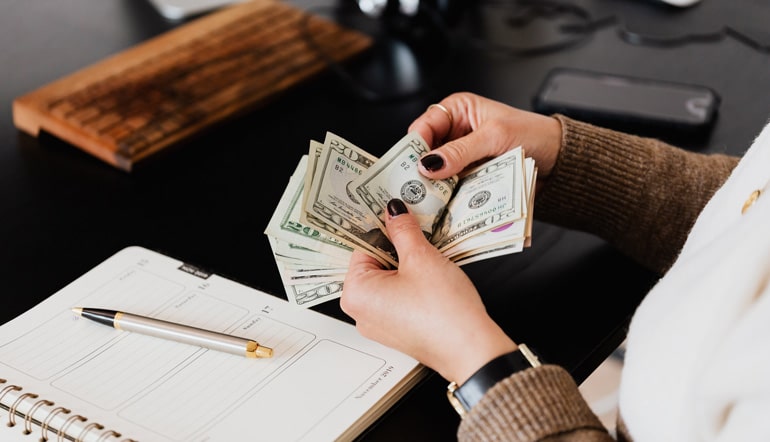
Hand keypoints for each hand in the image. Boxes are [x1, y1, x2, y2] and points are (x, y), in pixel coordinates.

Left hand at [341, 199, 516, 384]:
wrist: (471, 349)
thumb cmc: (444, 312)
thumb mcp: (421, 258)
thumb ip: (403, 230)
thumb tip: (394, 212)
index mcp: (355, 293)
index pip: (361, 246)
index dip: (383, 229)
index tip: (397, 216)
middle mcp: (361, 312)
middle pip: (374, 264)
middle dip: (397, 248)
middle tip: (419, 236)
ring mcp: (379, 324)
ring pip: (389, 280)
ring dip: (407, 266)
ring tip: (429, 260)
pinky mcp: (398, 330)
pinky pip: (399, 297)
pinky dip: (413, 284)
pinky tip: (432, 280)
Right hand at [409, 92, 561, 186]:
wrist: (559, 158)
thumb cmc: (533, 134)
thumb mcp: (493, 137)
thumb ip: (460, 150)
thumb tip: (429, 163)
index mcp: (458, 110)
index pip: (424, 126)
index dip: (415, 145)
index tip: (411, 165)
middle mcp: (456, 132)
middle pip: (426, 152)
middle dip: (422, 168)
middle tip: (416, 185)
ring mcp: (462, 156)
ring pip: (437, 172)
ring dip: (435, 184)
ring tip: (429, 198)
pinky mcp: (469, 176)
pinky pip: (451, 186)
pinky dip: (448, 194)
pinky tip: (445, 202)